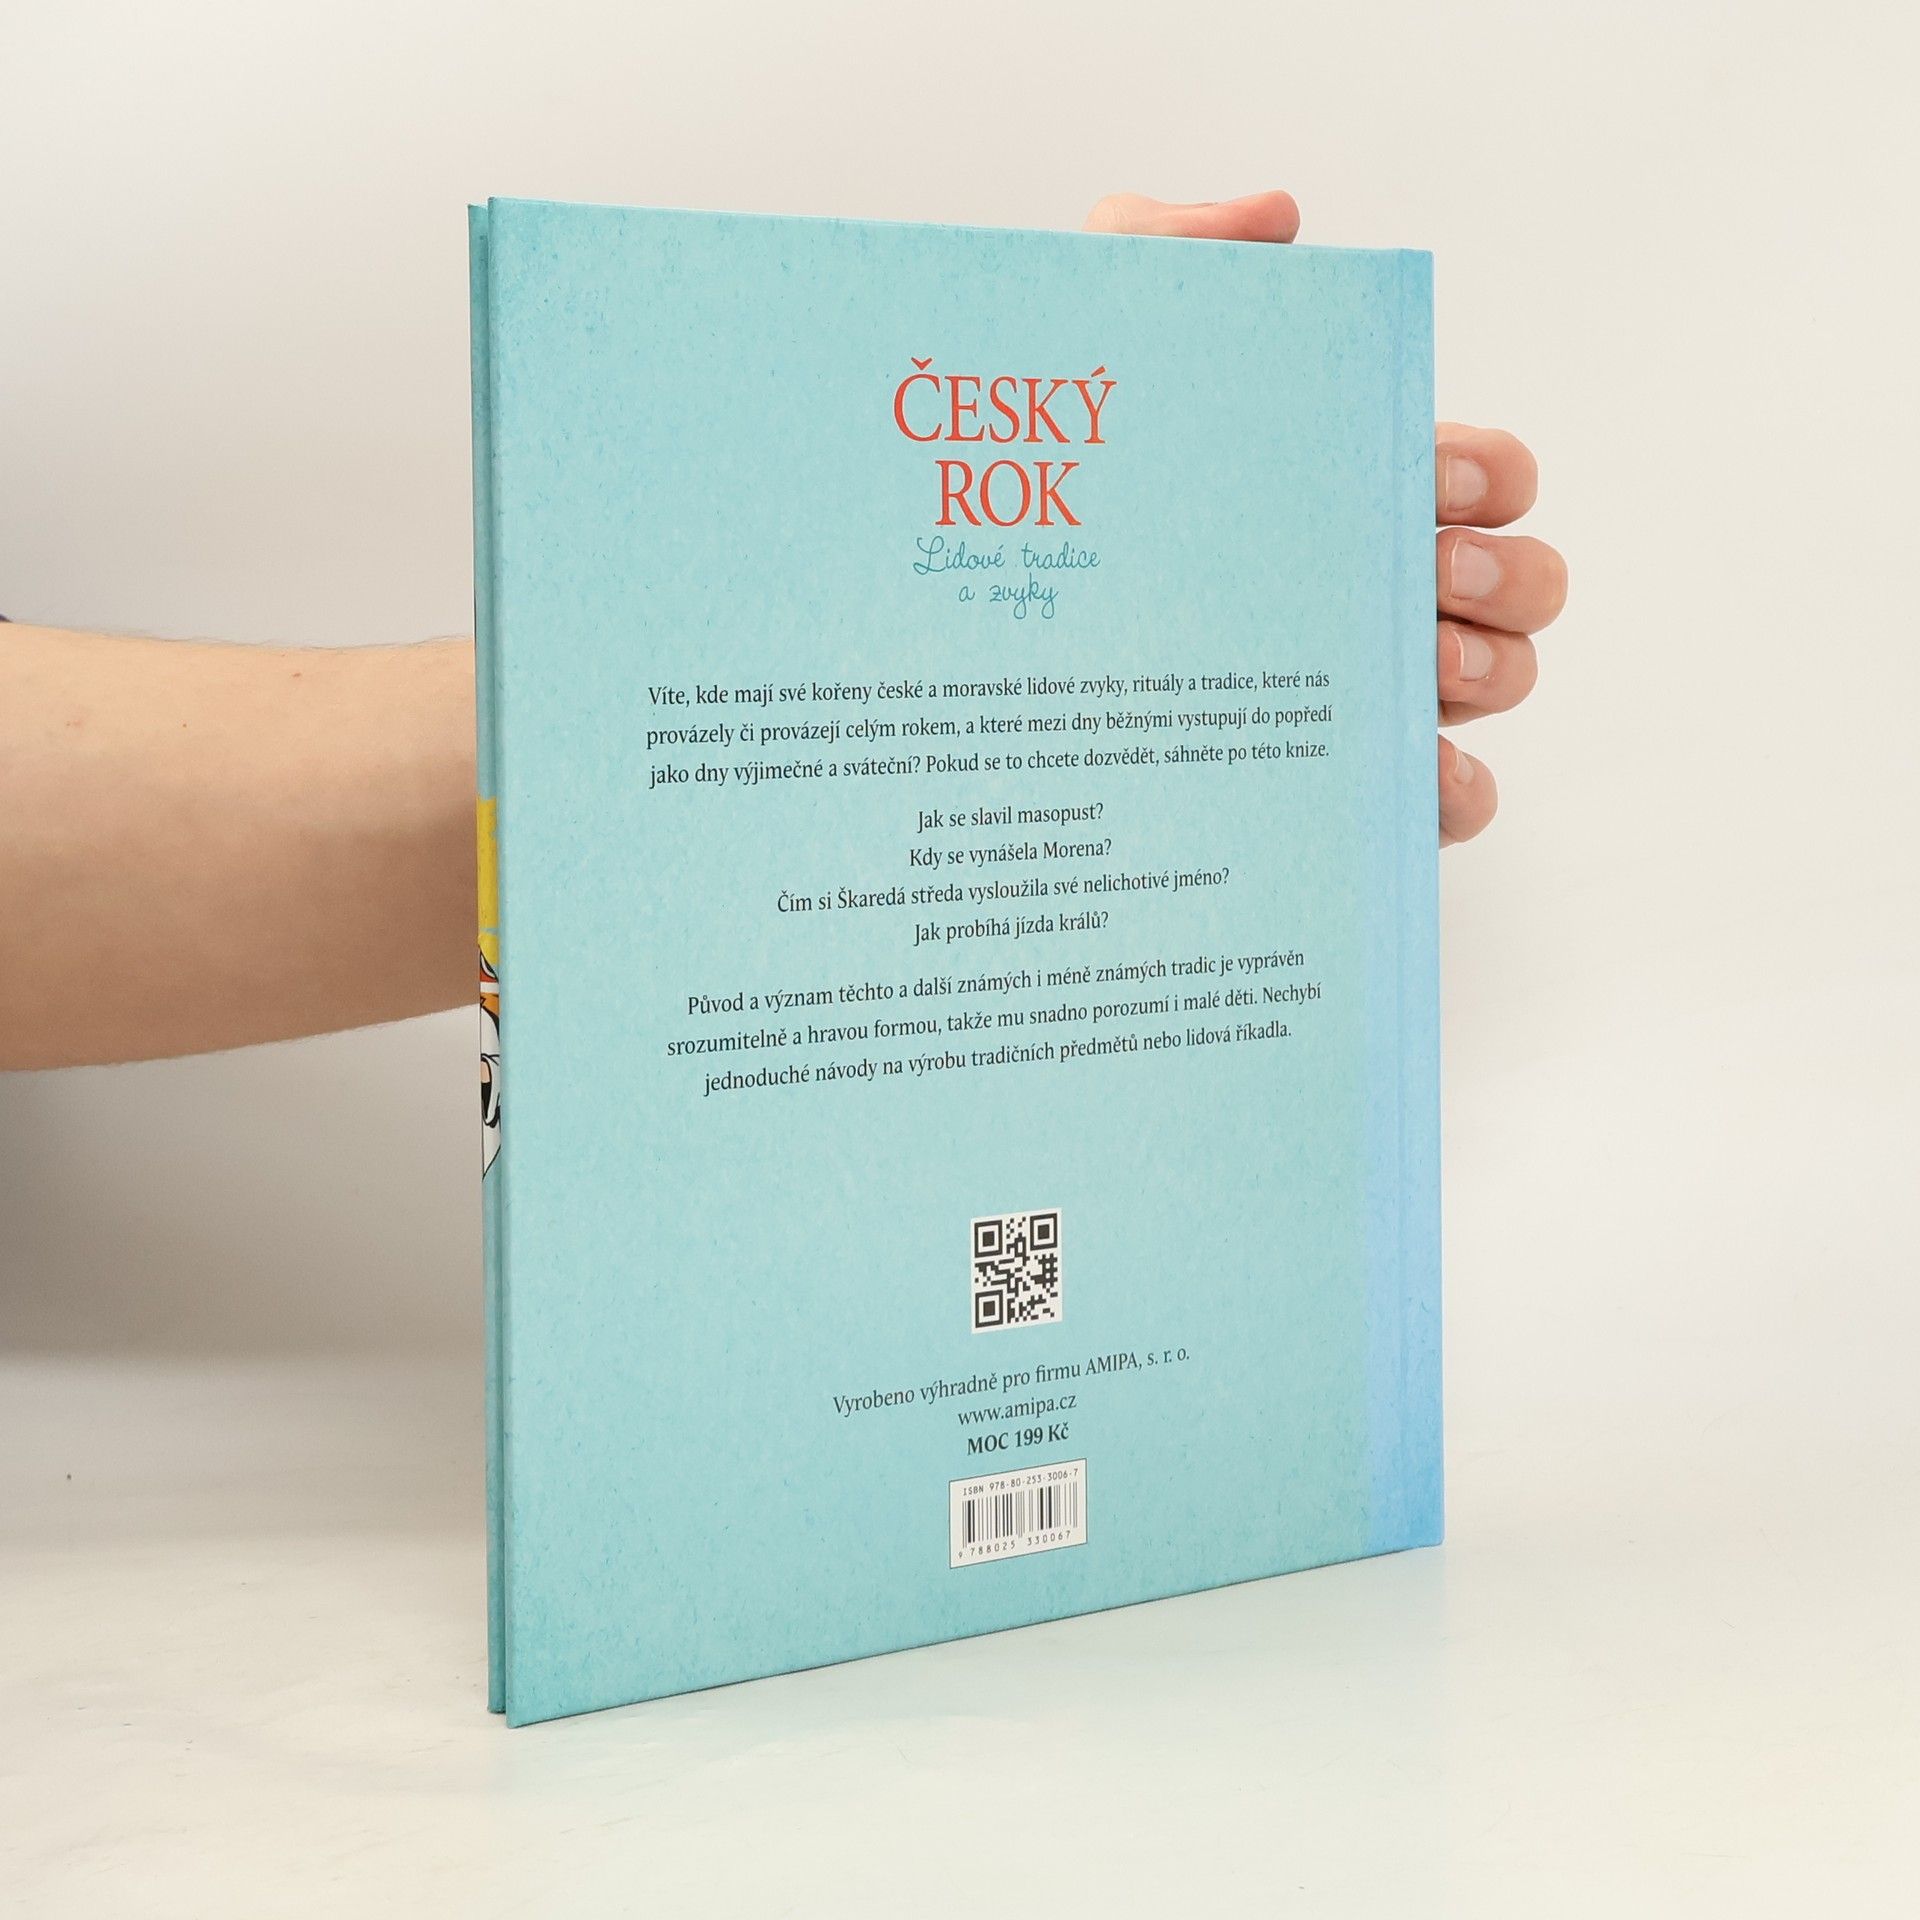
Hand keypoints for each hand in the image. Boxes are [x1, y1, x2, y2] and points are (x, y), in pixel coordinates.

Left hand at [1085, 191, 1565, 844]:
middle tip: (1428, 571)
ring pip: (1501, 685)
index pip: (1484, 477)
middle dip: (1509, 574)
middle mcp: (1372, 593)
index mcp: (1346, 495)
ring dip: (1491, 672)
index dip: (1488, 475)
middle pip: (1524, 585)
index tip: (1427, 477)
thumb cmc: (1041, 480)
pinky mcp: (1331, 787)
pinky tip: (1410, 776)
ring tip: (1416, 663)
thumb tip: (1279, 222)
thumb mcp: (1088, 348)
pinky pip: (1442, 802)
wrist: (960, 627)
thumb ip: (1171, 251)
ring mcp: (1362, 694)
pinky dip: (1453, 792)